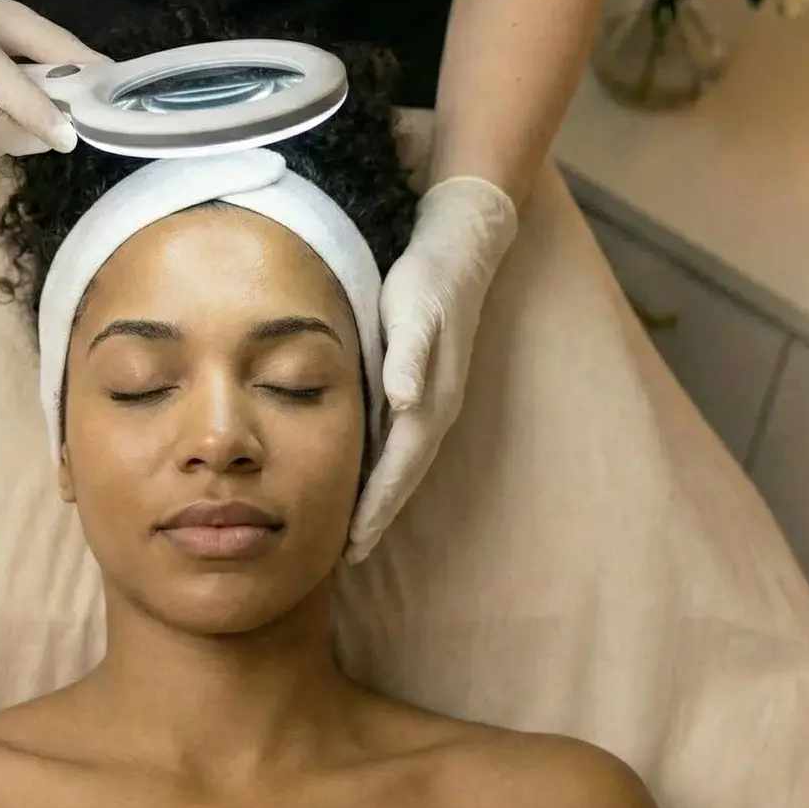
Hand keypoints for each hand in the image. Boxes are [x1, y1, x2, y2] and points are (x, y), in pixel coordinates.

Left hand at [347, 176, 518, 563]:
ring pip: (405, 464)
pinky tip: (366, 478)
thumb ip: (410, 356)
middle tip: (347, 556)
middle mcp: (434, 408)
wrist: (461, 251)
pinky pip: (402, 444)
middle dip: (378, 517)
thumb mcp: (416, 310)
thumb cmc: (428, 280)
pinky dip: (385, 470)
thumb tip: (406, 401)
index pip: (399, 467)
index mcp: (429, 399)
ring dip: (382, 500)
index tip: (353, 543)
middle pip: (404, 477)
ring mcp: (433, 401)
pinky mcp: (425, 389)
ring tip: (355, 534)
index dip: (377, 506)